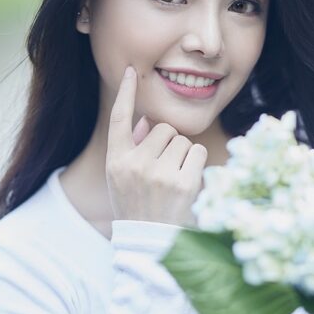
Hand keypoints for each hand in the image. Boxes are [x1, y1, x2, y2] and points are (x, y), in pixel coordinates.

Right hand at [106, 66, 207, 226]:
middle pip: (164, 129)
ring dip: (184, 155)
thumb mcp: (124, 178)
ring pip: (183, 140)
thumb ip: (134, 147)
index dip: (126, 93)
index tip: (129, 71)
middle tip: (164, 171)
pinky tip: (186, 182)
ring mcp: (158, 173)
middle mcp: (134, 163)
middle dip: (170, 144)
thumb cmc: (138, 205)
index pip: (119, 118)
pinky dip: (196, 163)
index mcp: (116, 160)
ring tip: (173, 180)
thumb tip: (149, 120)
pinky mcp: (182, 182)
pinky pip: (197, 152)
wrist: (150, 242)